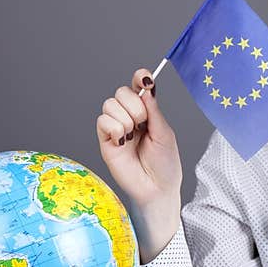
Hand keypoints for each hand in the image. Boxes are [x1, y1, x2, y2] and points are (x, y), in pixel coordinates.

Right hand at [96, 69, 183, 211]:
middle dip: (135, 105)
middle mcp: (130, 116)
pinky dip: (115, 128)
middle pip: (121, 91)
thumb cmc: (165, 164)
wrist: (156, 188)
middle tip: (143, 124)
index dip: (140, 78)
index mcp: (147, 112)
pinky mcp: (105, 140)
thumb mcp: (165, 133)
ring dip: (126, 119)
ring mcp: (116, 127)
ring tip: (133, 136)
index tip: (145, 80)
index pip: (138, 87)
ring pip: (110, 104)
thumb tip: (146, 88)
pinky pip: (102, 120)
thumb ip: (153, 110)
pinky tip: (123, 142)